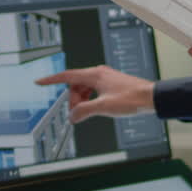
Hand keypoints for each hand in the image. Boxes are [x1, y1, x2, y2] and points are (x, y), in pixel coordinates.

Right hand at [35, 66, 155, 122]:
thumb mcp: (104, 107)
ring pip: (84, 89)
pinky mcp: (111, 85)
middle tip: (78, 114)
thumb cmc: (131, 99)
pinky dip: (90, 100)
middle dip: (73, 100)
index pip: (67, 76)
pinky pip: (93, 91)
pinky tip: (96, 109)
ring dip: (82, 101)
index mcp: (95, 75)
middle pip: (75, 86)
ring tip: (87, 113)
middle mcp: (99, 73)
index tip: (39, 82)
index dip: (51, 80)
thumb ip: (84, 111)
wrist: (152, 98)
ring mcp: (106, 78)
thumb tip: (72, 116)